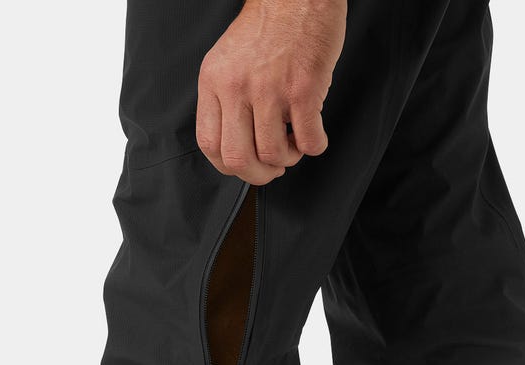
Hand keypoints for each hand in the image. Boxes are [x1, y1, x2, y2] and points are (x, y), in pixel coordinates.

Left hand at [196, 0, 346, 184]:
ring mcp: (269, 88)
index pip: (209, 144)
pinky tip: (314, 135)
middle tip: (273, 167)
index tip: (246, 166)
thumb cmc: (270, 29)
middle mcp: (237, 86)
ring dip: (288, 158)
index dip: (229, 166)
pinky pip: (308, 140)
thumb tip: (237, 146)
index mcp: (214, 81)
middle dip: (258, 175)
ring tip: (295, 143)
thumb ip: (227, 100)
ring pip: (273, 154)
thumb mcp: (230, 62)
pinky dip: (314, 146)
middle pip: (237, 159)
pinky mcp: (302, 89)